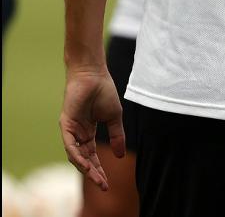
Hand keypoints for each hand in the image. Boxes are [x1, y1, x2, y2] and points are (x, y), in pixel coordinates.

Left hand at [61, 67, 124, 190]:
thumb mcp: (114, 118)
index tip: (107, 184)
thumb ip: (117, 136)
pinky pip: (70, 145)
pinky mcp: (66, 125)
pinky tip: (85, 165)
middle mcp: (78, 134)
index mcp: (88, 133)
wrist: (94, 75)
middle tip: (104, 186)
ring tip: (96, 179)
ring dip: (86, 168)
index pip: (93, 156)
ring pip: (76, 156)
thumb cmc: (103, 92)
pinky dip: (77, 156)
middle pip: (84, 159)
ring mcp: (71, 130)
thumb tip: (120, 155)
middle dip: (94, 174)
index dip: (100, 170)